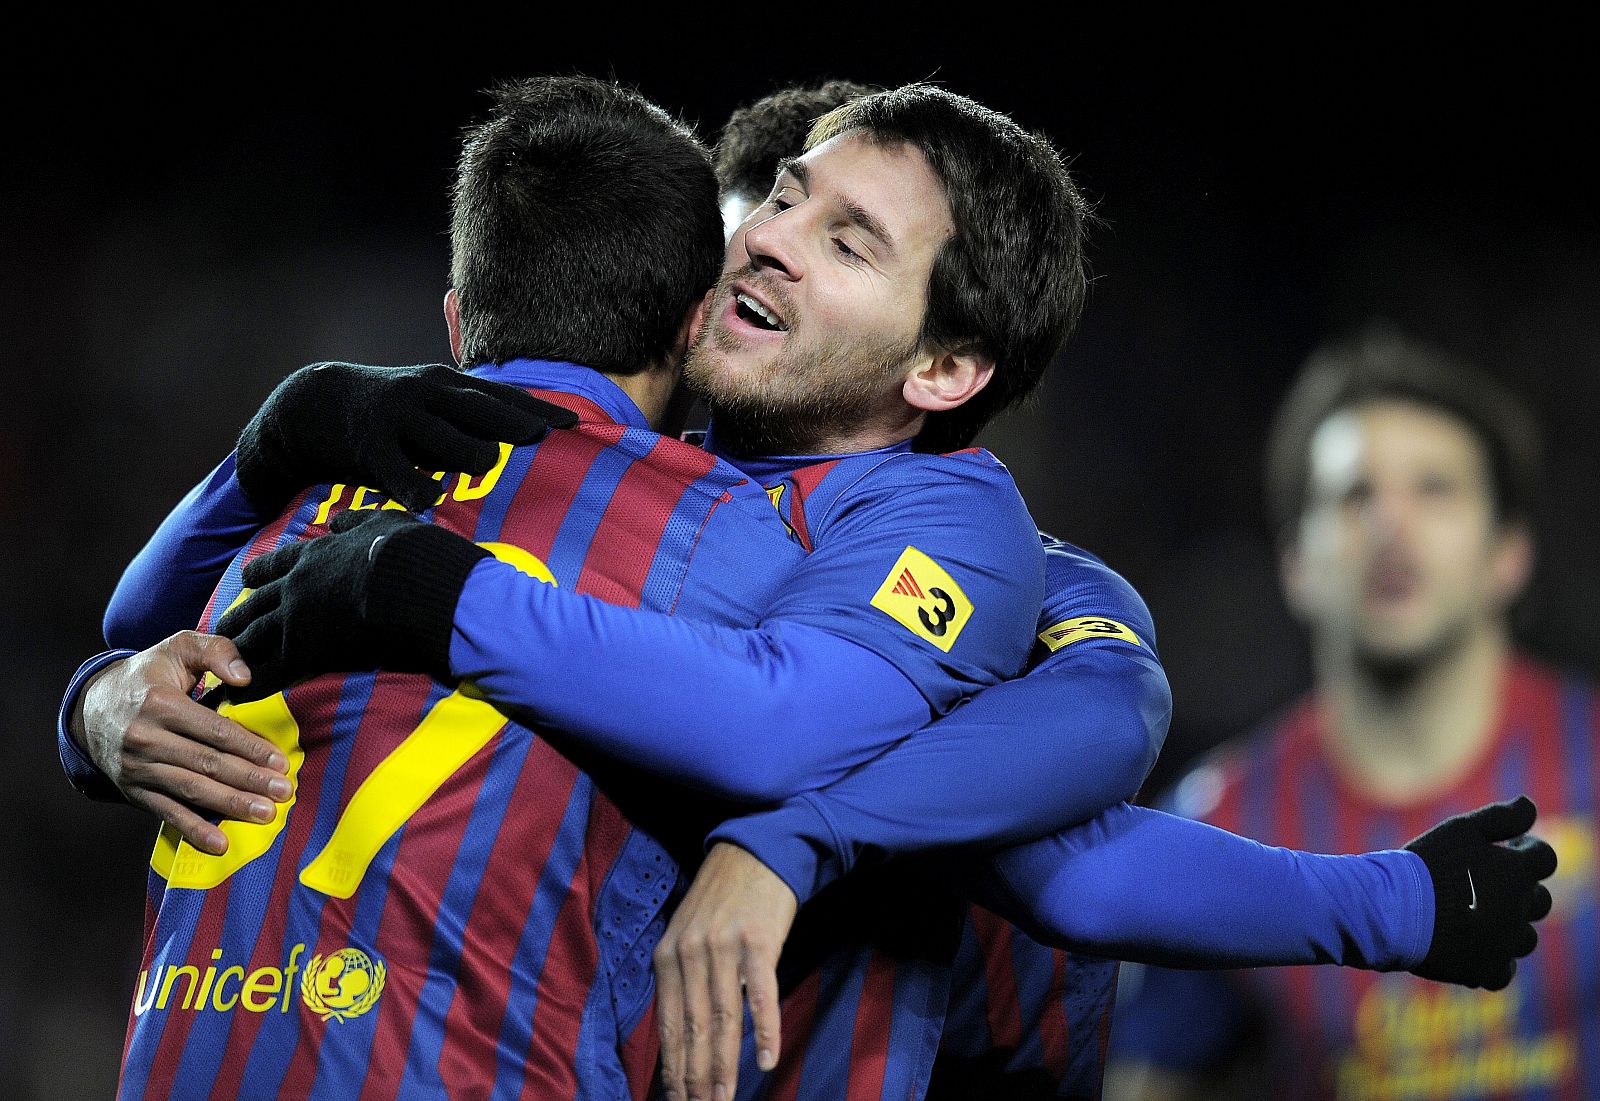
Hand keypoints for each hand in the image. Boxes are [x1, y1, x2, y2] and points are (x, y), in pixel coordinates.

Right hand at [74, 632, 290, 854]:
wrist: (91, 706)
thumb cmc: (149, 674)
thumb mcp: (179, 647)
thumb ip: (216, 651)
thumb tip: (245, 678)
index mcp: (160, 703)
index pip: (214, 731)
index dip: (249, 748)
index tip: (280, 762)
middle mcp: (145, 739)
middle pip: (207, 764)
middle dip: (248, 780)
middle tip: (284, 792)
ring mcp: (137, 769)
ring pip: (191, 790)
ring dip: (230, 805)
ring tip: (265, 814)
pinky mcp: (134, 790)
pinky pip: (166, 813)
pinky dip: (193, 830)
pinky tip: (220, 844)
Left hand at [215, 508, 488, 699]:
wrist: (405, 582)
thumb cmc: (401, 551)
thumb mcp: (378, 523)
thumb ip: (355, 522)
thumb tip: (339, 523)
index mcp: (314, 555)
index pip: (278, 565)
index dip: (260, 573)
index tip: (246, 579)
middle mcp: (296, 585)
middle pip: (257, 603)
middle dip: (238, 617)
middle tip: (221, 628)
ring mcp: (295, 617)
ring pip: (255, 636)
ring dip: (237, 651)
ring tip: (222, 664)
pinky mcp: (303, 647)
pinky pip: (271, 669)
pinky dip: (254, 683)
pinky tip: (241, 694)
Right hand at [235, 361, 577, 512]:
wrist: (316, 405)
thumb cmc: (393, 415)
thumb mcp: (434, 406)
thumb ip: (474, 421)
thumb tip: (528, 440)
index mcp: (450, 385)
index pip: (504, 397)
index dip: (539, 410)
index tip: (575, 425)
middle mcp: (428, 394)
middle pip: (479, 409)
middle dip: (512, 421)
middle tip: (542, 436)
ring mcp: (398, 418)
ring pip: (440, 435)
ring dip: (465, 450)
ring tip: (489, 464)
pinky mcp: (368, 446)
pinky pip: (395, 469)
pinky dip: (412, 485)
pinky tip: (430, 501)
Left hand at [653, 843, 796, 1100]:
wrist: (755, 852)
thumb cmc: (722, 899)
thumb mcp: (687, 934)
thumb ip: (682, 978)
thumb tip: (682, 1035)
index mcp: (667, 955)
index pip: (669, 1024)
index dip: (674, 1067)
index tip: (678, 1099)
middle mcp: (690, 953)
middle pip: (694, 1029)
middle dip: (696, 1077)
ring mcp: (724, 947)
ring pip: (723, 1019)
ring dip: (725, 1066)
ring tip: (725, 1098)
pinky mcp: (759, 941)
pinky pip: (762, 996)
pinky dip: (764, 1031)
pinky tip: (766, 1060)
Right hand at [1404, 795, 1557, 989]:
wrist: (1392, 910)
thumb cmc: (1426, 865)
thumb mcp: (1460, 829)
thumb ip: (1501, 817)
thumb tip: (1529, 805)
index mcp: (1518, 872)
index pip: (1544, 859)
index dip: (1524, 850)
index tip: (1501, 848)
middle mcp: (1520, 910)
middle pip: (1539, 900)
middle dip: (1518, 890)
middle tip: (1481, 883)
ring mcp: (1507, 944)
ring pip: (1524, 937)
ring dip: (1507, 927)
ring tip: (1473, 917)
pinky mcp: (1488, 971)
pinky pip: (1503, 971)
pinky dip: (1492, 961)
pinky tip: (1469, 947)